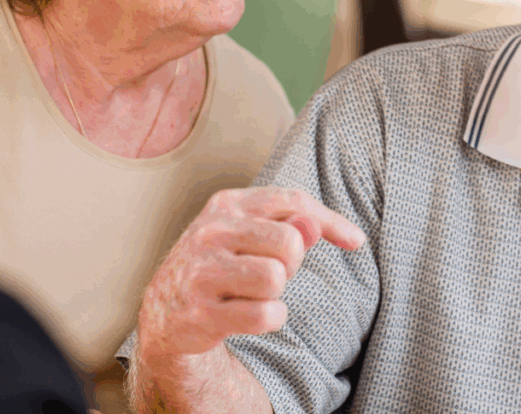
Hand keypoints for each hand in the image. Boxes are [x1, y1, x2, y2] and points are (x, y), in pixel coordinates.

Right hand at [137, 187, 365, 357]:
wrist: (164, 313)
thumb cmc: (221, 267)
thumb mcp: (251, 236)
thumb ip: (289, 227)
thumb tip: (314, 227)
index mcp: (227, 205)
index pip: (292, 201)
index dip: (331, 221)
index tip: (356, 241)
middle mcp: (210, 232)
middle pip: (289, 243)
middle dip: (291, 265)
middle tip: (270, 274)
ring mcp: (201, 272)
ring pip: (276, 279)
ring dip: (276, 294)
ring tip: (253, 294)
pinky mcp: (200, 313)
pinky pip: (264, 315)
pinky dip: (269, 319)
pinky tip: (248, 317)